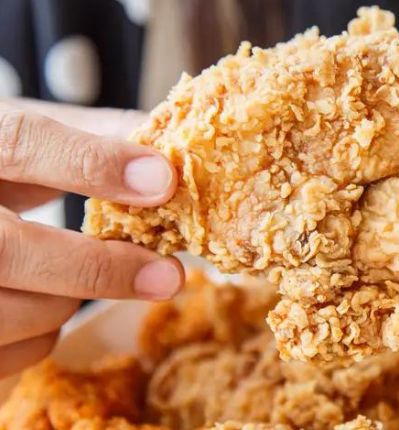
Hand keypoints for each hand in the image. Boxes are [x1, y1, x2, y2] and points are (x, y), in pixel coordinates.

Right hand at [0, 99, 183, 376]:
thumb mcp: (18, 138)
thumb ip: (90, 139)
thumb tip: (173, 153)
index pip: (19, 143)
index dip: (93, 165)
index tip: (163, 180)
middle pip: (8, 249)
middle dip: (97, 267)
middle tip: (167, 275)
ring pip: (11, 311)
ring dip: (65, 303)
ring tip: (77, 279)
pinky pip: (5, 355)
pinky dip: (37, 336)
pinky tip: (39, 302)